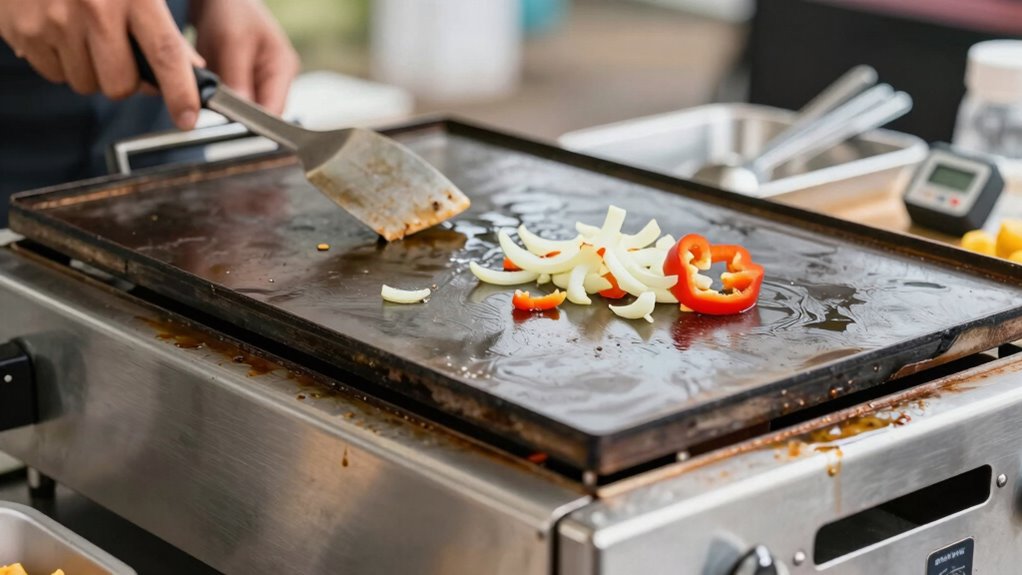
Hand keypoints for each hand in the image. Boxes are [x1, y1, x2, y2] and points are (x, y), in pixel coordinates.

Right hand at [0, 0, 203, 128]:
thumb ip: (163, 24)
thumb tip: (191, 66)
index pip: (166, 54)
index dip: (181, 93)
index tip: (188, 117)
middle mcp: (94, 9)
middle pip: (120, 85)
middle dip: (125, 80)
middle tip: (120, 55)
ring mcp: (55, 21)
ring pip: (86, 84)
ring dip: (92, 71)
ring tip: (85, 34)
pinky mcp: (24, 31)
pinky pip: (55, 74)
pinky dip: (63, 62)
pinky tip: (62, 31)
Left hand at [192, 0, 299, 115]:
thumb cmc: (231, 9)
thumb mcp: (232, 41)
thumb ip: (237, 78)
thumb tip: (239, 115)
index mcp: (283, 68)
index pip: (276, 111)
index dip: (256, 123)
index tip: (232, 125)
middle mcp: (275, 79)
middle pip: (260, 114)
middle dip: (236, 112)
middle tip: (214, 103)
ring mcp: (258, 81)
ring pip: (242, 109)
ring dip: (225, 103)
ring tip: (212, 84)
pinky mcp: (241, 82)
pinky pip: (230, 99)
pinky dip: (217, 95)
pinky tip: (209, 82)